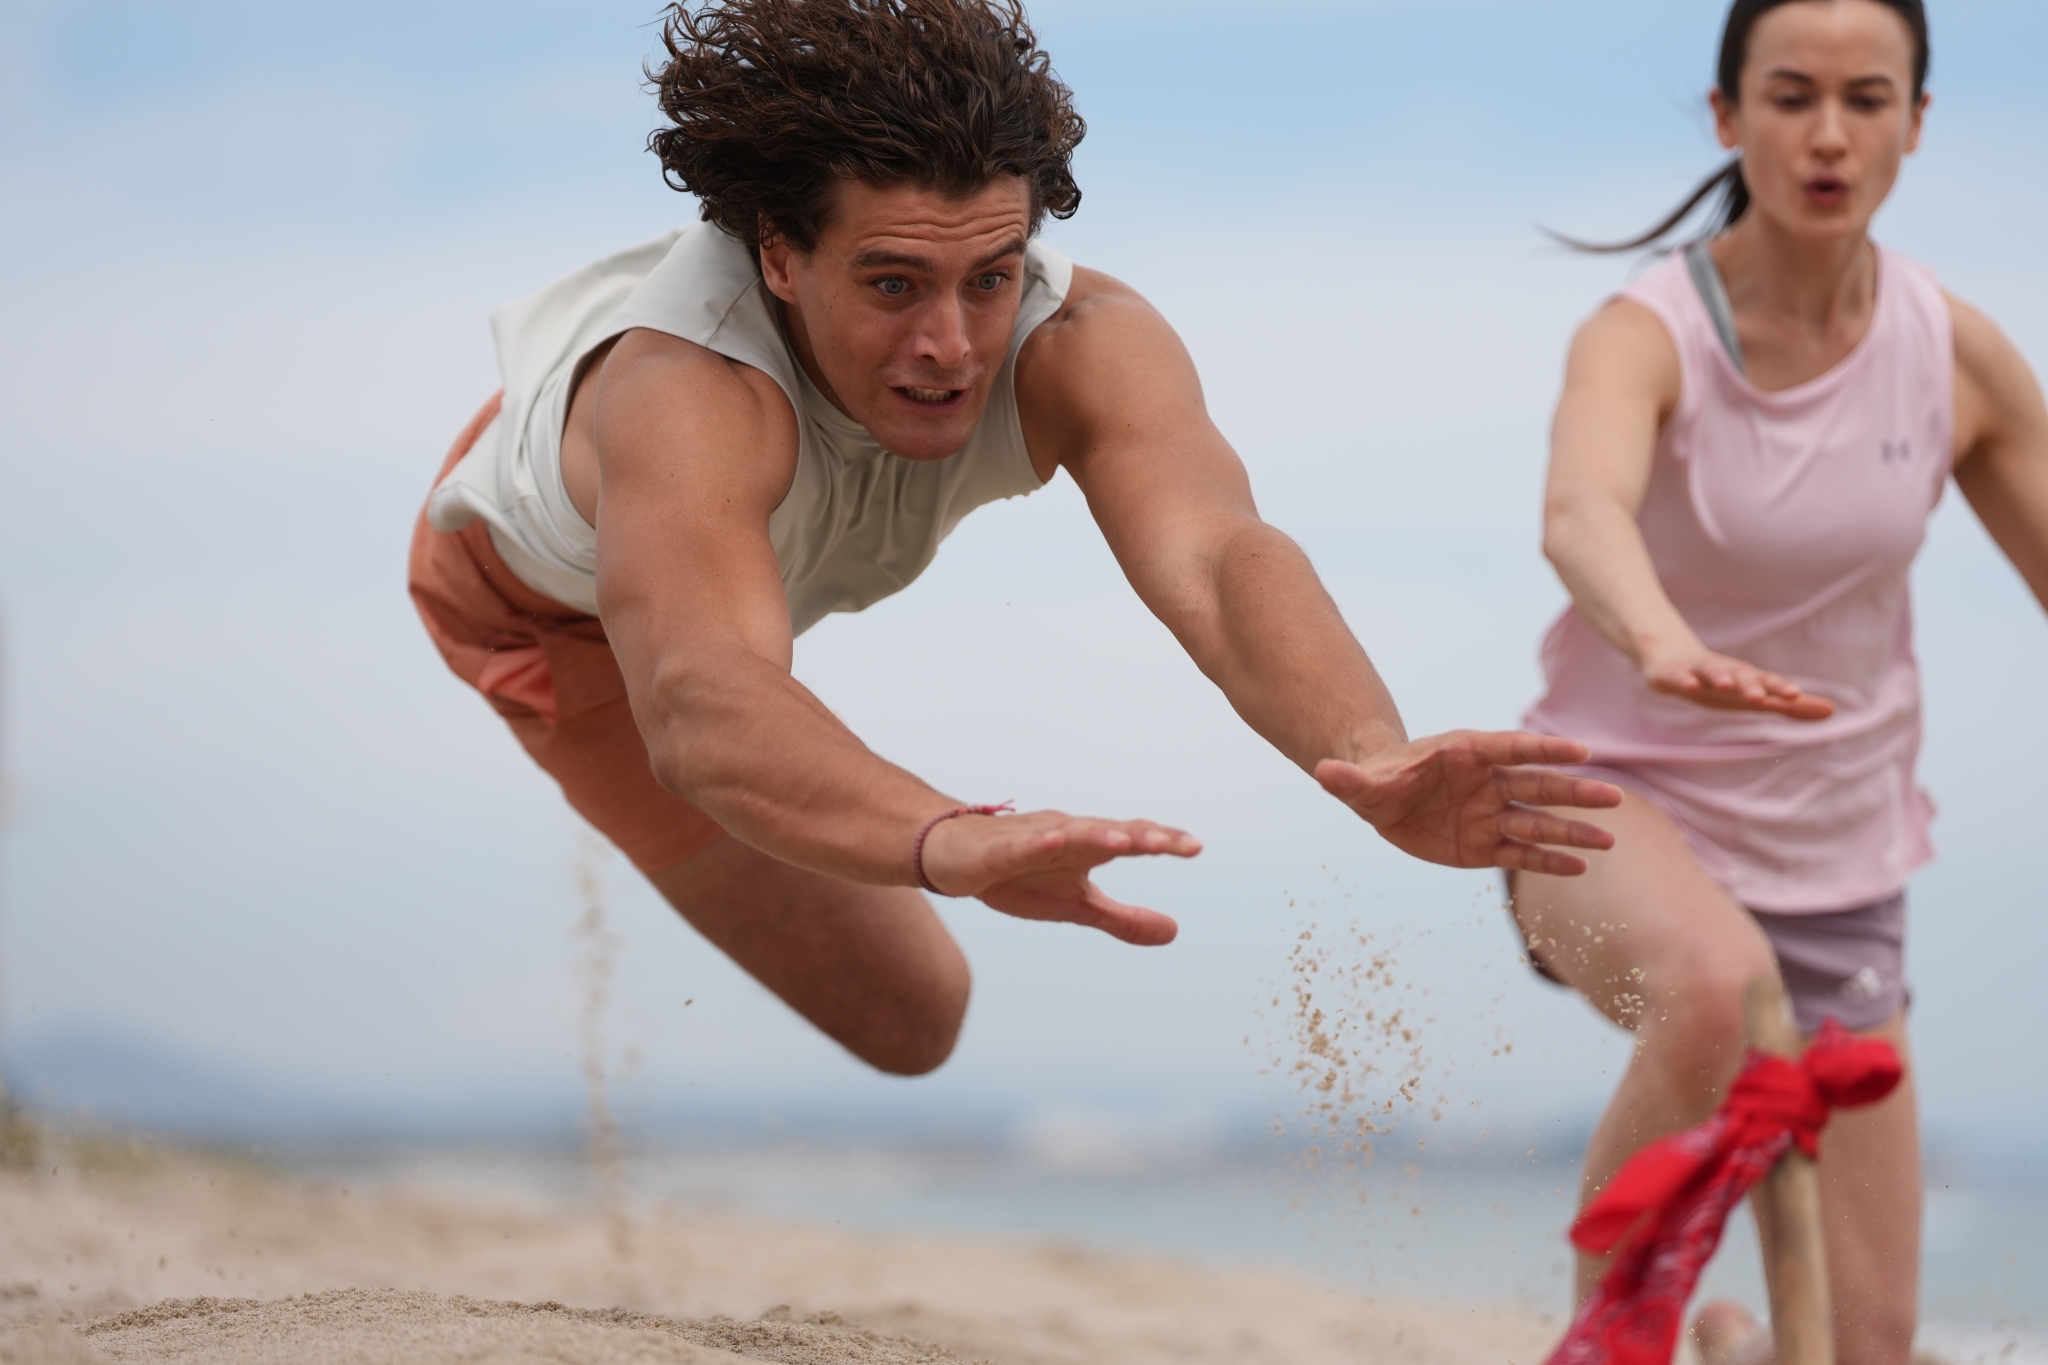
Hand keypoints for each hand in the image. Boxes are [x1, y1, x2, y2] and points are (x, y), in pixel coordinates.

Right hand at [919, 811, 1200, 945]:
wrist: (952, 856)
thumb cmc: (1019, 875)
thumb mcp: (1076, 905)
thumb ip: (1123, 919)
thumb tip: (1175, 932)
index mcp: (1087, 848)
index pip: (1132, 839)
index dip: (1163, 841)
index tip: (1196, 847)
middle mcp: (1065, 835)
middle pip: (1107, 832)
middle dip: (1139, 836)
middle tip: (1172, 844)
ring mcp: (1030, 839)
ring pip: (1067, 834)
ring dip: (1095, 835)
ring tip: (1124, 842)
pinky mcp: (995, 851)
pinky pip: (1017, 847)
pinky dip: (1035, 844)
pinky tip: (1052, 842)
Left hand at [1316, 731, 1622, 876]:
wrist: (1381, 800)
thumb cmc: (1376, 781)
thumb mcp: (1358, 783)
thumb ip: (1347, 779)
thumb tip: (1322, 772)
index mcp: (1464, 754)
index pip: (1510, 749)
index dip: (1543, 749)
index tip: (1579, 751)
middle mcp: (1487, 783)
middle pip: (1536, 786)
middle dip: (1572, 792)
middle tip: (1612, 797)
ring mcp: (1490, 814)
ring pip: (1538, 823)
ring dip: (1572, 831)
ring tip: (1609, 839)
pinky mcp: (1486, 845)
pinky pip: (1522, 853)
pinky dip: (1549, 860)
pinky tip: (1580, 867)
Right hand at [1643, 648, 1834, 719]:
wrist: (1668, 657)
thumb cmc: (1718, 682)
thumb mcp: (1752, 695)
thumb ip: (1788, 706)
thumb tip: (1832, 712)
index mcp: (1742, 679)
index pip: (1763, 681)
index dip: (1777, 687)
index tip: (1794, 694)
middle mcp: (1721, 671)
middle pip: (1738, 675)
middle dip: (1749, 685)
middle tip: (1760, 697)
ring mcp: (1694, 671)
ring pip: (1709, 671)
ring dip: (1718, 677)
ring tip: (1727, 685)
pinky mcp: (1668, 674)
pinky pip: (1676, 678)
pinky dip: (1684, 680)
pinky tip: (1691, 686)